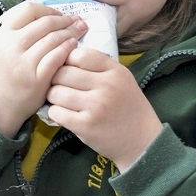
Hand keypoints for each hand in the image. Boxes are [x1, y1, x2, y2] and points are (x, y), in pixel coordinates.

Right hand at [0, 2, 87, 137]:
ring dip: (70, 33)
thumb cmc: (7, 71)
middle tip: (77, 21)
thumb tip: (53, 15)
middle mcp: (11, 46)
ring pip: (53, 39)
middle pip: (45, 23)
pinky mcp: (36, 78)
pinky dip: (68, 49)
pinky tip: (74, 47)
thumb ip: (23, 30)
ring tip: (79, 32)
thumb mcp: (5, 45)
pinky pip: (57, 57)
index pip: (30, 10)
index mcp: (4, 34)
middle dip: (65, 20)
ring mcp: (23, 63)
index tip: (59, 15)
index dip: (49, 10)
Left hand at [46, 49, 162, 171]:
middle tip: (58, 86)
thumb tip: (65, 54)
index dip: (67, 60)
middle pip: (63, 73)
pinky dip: (54, 113)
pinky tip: (62, 114)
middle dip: (55, 79)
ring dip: (52, 96)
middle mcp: (106, 86)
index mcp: (115, 71)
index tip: (68, 69)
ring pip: (56, 92)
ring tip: (59, 100)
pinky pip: (56, 112)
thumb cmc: (128, 107)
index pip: (79, 55)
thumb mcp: (121, 79)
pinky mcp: (86, 125)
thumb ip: (98, 66)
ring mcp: (96, 106)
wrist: (143, 141)